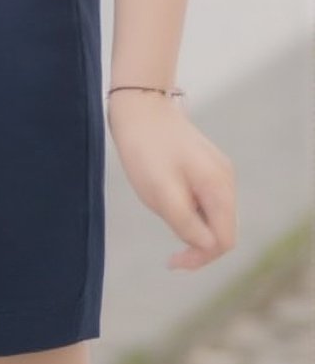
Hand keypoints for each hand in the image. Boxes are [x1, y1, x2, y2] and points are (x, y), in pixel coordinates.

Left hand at [106, 92, 237, 269]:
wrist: (138, 103)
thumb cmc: (146, 148)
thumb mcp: (161, 192)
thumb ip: (186, 223)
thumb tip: (206, 246)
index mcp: (219, 187)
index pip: (224, 241)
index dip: (201, 257)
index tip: (172, 260)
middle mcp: (225, 179)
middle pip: (220, 229)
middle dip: (194, 239)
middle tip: (161, 224)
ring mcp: (216, 169)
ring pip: (210, 214)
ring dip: (188, 221)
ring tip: (159, 201)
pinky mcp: (204, 163)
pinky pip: (201, 197)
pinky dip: (186, 205)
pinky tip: (163, 190)